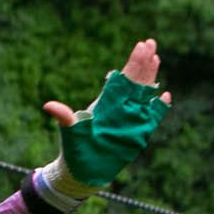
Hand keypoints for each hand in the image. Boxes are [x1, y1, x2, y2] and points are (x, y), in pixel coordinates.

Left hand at [39, 38, 172, 200]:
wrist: (82, 170)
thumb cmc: (75, 148)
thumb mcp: (69, 131)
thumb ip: (64, 117)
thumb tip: (49, 106)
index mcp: (106, 103)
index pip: (122, 79)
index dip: (132, 63)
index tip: (140, 46)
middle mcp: (119, 108)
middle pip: (135, 81)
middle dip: (143, 63)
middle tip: (150, 42)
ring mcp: (130, 119)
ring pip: (143, 94)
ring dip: (150, 77)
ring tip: (156, 58)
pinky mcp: (137, 134)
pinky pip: (151, 118)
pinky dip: (158, 108)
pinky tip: (164, 96)